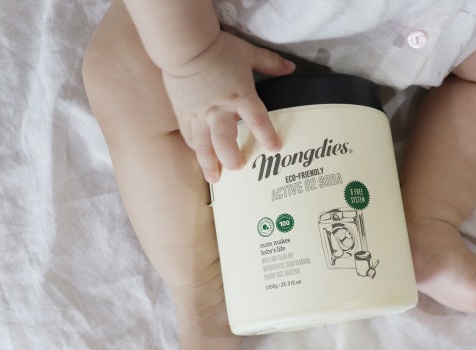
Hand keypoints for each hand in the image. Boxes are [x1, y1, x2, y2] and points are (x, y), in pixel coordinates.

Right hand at [162, 31, 295, 181]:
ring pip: (204, 146)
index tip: (275, 149)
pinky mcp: (184, 113)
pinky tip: (199, 157)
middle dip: (233, 159)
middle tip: (239, 167)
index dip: (267, 137)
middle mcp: (220, 110)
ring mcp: (199, 114)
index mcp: (240, 96)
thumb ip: (271, 63)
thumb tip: (291, 68)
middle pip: (226, 143)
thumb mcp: (249, 53)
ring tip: (214, 179)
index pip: (258, 121)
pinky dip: (195, 148)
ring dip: (209, 164)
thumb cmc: (218, 48)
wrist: (184, 44)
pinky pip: (189, 136)